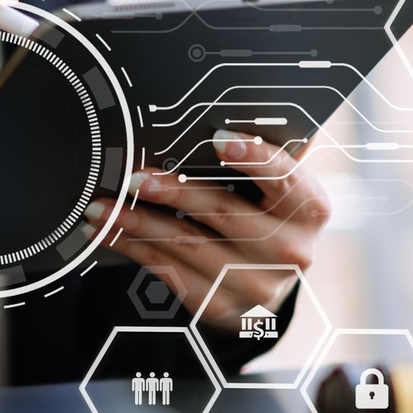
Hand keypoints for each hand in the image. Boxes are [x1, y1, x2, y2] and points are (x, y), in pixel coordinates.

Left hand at [83, 130, 331, 324]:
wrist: (266, 280)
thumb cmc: (266, 212)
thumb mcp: (278, 187)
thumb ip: (263, 152)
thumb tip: (221, 109)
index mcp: (310, 209)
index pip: (285, 177)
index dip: (253, 157)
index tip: (218, 138)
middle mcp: (289, 251)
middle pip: (224, 213)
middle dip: (173, 192)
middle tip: (133, 177)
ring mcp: (255, 284)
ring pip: (185, 245)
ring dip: (135, 222)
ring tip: (102, 205)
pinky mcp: (219, 304)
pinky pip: (166, 269)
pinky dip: (130, 246)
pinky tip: (106, 229)